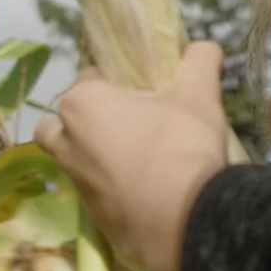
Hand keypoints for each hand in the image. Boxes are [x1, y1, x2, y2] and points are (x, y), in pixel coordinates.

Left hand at [34, 44, 233, 270]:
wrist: (185, 223)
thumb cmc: (182, 147)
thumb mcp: (199, 94)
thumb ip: (199, 60)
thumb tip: (205, 46)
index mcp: (81, 104)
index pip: (88, 78)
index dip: (117, 82)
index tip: (144, 92)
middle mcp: (66, 142)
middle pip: (64, 122)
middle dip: (87, 120)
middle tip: (129, 125)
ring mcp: (75, 183)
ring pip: (77, 159)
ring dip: (99, 155)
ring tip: (143, 159)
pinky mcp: (90, 218)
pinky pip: (96, 192)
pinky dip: (113, 189)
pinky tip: (147, 190)